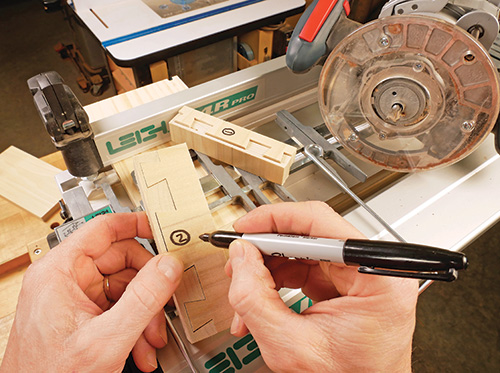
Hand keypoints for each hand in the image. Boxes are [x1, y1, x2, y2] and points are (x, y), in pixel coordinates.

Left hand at [0, 212, 182, 371]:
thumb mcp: (107, 338)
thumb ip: (143, 298)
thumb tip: (169, 265)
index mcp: (59, 272)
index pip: (103, 229)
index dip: (136, 224)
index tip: (162, 227)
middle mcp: (65, 280)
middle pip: (122, 262)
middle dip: (148, 289)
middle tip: (164, 306)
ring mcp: (74, 299)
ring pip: (125, 288)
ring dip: (145, 313)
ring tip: (150, 339)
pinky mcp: (82, 316)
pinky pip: (118, 308)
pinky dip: (134, 326)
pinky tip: (140, 348)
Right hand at [225, 201, 417, 371]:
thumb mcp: (291, 346)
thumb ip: (257, 299)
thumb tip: (240, 257)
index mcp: (374, 277)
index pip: (320, 222)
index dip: (275, 220)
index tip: (246, 228)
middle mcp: (371, 270)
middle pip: (308, 237)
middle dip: (265, 252)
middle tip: (239, 262)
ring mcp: (357, 279)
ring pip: (301, 254)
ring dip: (267, 270)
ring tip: (245, 292)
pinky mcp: (344, 288)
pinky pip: (304, 271)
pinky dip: (278, 283)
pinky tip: (261, 301)